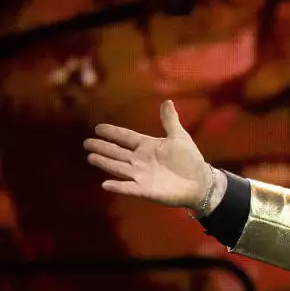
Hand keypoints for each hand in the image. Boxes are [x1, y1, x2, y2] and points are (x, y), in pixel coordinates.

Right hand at [83, 101, 211, 209]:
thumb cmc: (190, 160)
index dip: (113, 133)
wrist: (201, 183)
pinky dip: (118, 186)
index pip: (126, 137)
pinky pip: (129, 187)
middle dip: (102, 147)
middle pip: (117, 152)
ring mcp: (141, 175)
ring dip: (105, 163)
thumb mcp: (180, 137)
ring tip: (91, 157)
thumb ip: (170, 120)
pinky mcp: (146, 190)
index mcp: (147, 146)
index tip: (98, 128)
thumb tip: (167, 101)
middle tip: (87, 143)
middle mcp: (140, 160)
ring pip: (119, 168)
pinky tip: (105, 184)